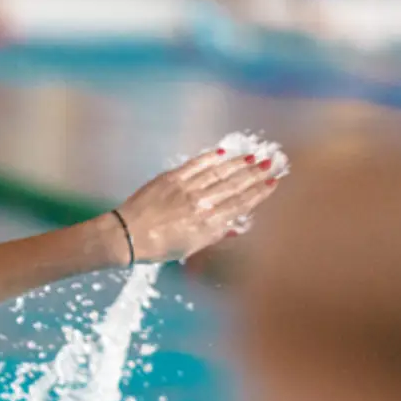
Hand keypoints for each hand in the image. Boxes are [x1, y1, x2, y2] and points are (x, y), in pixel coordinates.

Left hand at [114, 148, 283, 262]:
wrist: (127, 235)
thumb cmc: (159, 247)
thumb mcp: (191, 247)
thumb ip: (215, 234)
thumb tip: (236, 225)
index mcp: (208, 223)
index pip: (240, 204)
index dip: (259, 192)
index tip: (273, 183)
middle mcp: (201, 204)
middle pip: (235, 185)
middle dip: (255, 174)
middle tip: (271, 163)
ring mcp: (186, 188)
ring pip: (219, 172)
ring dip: (238, 163)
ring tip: (253, 156)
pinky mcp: (171, 178)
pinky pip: (196, 164)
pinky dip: (211, 157)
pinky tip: (223, 152)